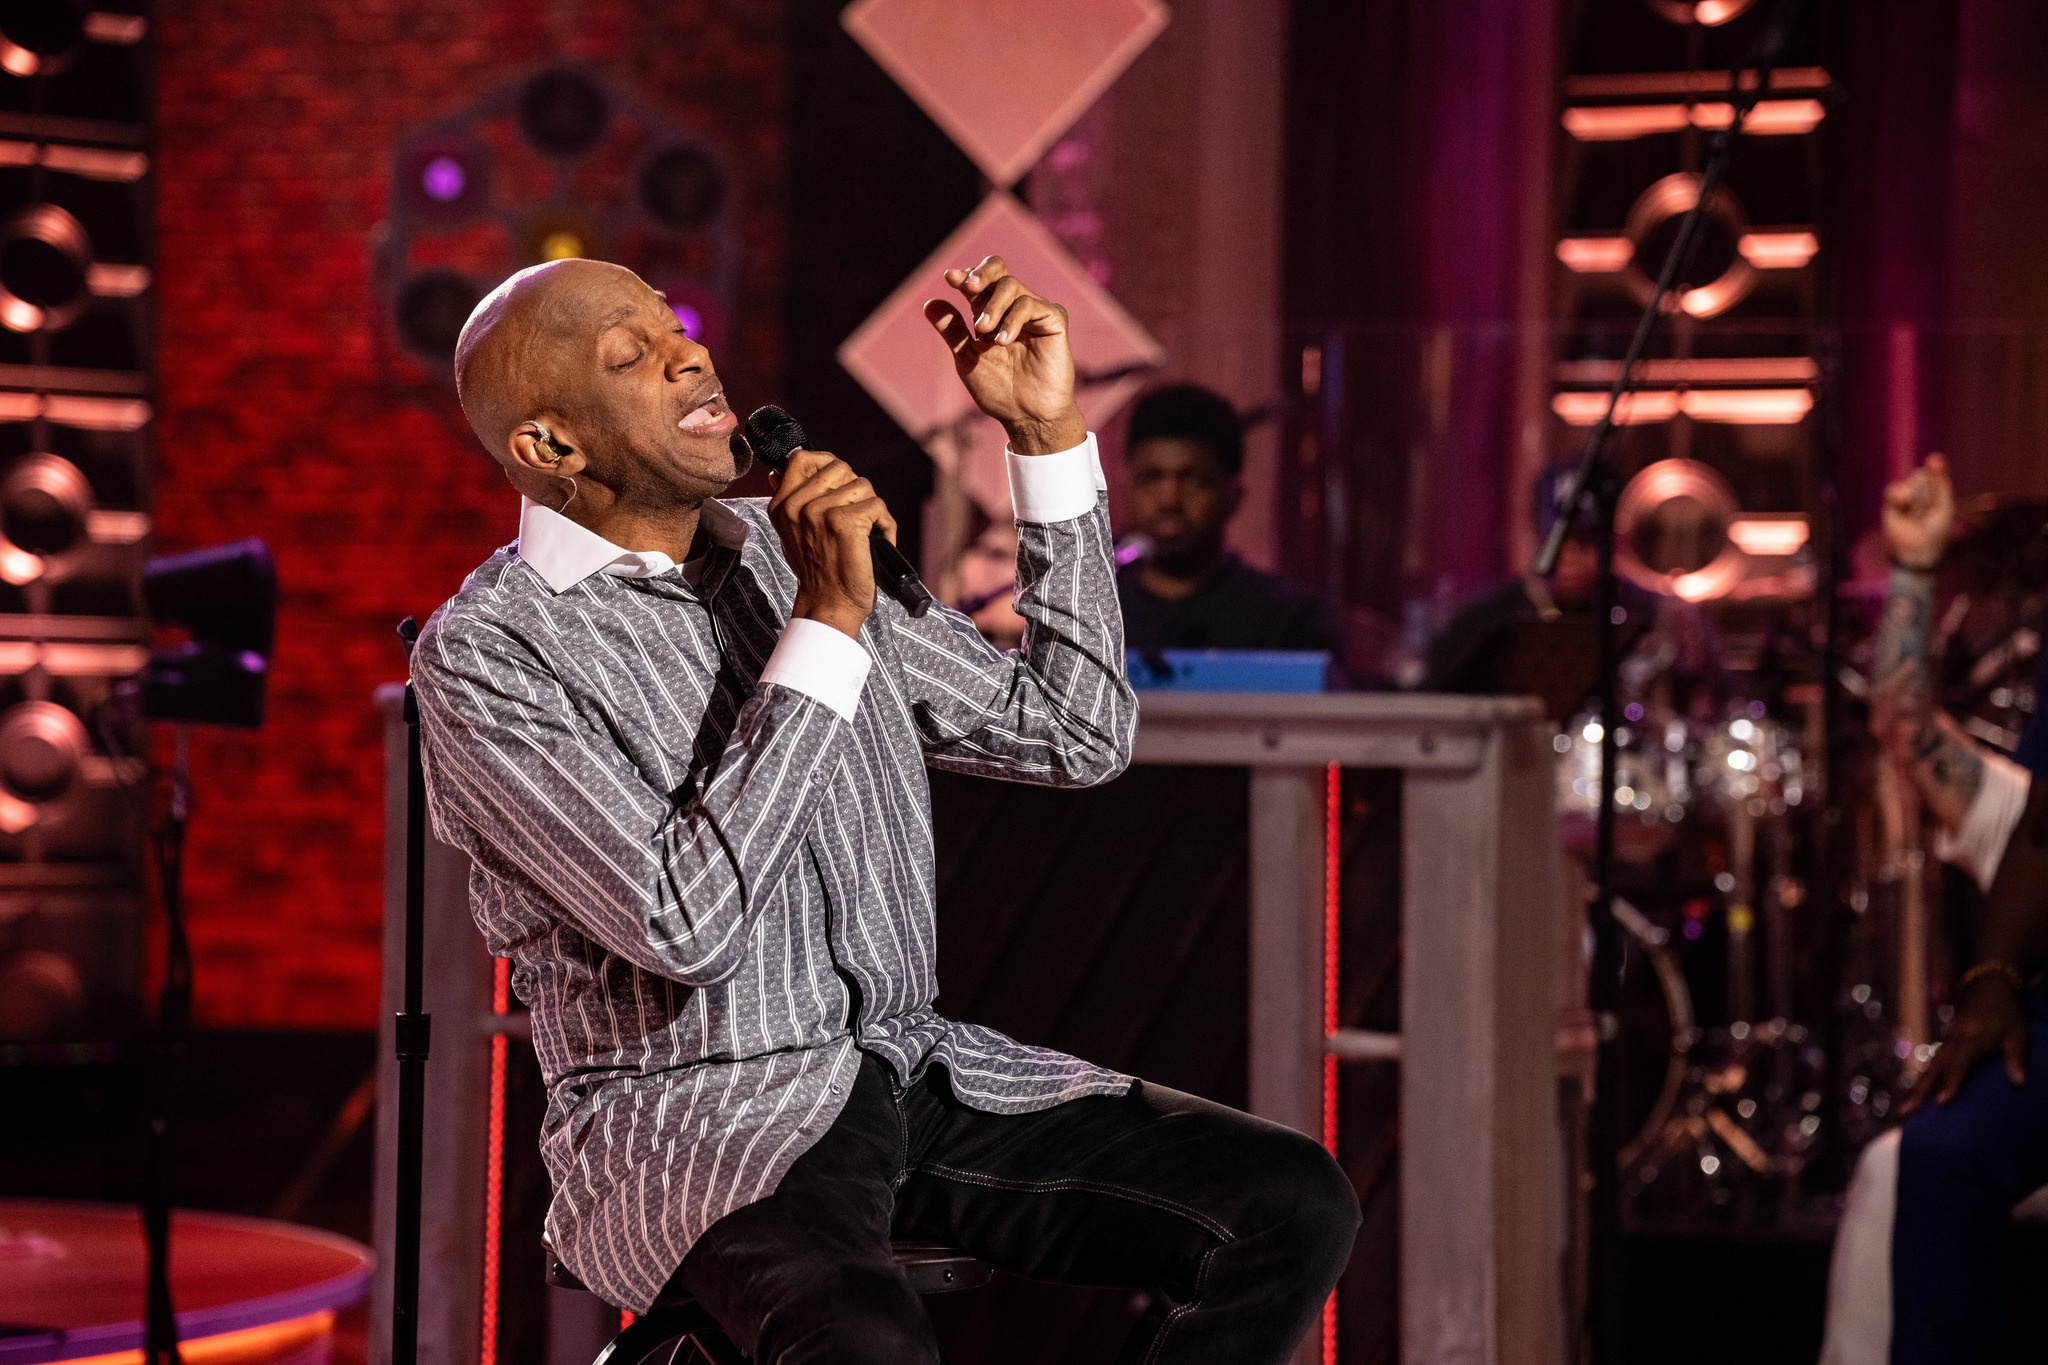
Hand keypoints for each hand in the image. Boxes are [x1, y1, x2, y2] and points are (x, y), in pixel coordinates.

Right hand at [767, 448, 897, 638]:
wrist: (828, 604)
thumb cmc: (817, 571)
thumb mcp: (791, 533)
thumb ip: (791, 502)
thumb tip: (777, 471)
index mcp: (782, 505)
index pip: (802, 458)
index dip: (826, 463)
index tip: (838, 483)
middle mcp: (797, 506)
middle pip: (840, 468)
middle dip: (855, 490)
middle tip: (855, 517)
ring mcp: (820, 512)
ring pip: (863, 486)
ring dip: (872, 510)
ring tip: (865, 534)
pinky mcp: (845, 522)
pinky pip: (877, 505)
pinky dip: (885, 525)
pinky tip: (877, 541)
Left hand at [923, 255, 1085, 455]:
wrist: (1026, 415)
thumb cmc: (998, 391)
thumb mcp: (967, 359)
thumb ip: (952, 330)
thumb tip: (929, 303)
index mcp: (989, 313)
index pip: (978, 283)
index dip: (965, 276)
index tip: (950, 278)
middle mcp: (1011, 308)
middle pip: (999, 270)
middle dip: (981, 273)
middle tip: (968, 287)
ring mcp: (1033, 313)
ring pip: (1012, 286)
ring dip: (993, 305)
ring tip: (984, 332)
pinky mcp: (1053, 321)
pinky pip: (1032, 305)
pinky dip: (1013, 319)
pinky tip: (1003, 340)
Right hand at [1882, 454, 1955, 569]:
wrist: (1919, 548)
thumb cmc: (1936, 527)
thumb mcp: (1943, 503)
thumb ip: (1940, 481)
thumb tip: (1934, 455)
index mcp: (1935, 489)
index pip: (1933, 471)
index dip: (1934, 469)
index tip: (1934, 461)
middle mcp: (1920, 490)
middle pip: (1920, 476)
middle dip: (1926, 492)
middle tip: (1928, 509)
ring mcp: (1905, 496)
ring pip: (1907, 484)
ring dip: (1914, 496)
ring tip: (1916, 512)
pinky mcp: (1891, 503)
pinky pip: (1893, 490)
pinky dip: (1899, 496)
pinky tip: (1902, 504)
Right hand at [1903, 974, 2027, 1113]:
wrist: (1988, 989)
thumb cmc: (2006, 1014)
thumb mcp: (2016, 1034)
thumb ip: (2016, 1058)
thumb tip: (2020, 1083)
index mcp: (1970, 1039)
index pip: (1958, 1065)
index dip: (1950, 1084)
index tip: (1940, 1103)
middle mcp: (1953, 1041)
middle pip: (1933, 1069)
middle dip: (1919, 1092)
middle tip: (1905, 1112)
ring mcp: (1946, 1040)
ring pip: (1928, 1067)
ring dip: (1916, 1088)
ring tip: (1904, 1109)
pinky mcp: (1945, 1042)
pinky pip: (1931, 1062)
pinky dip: (1923, 1079)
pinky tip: (1917, 1093)